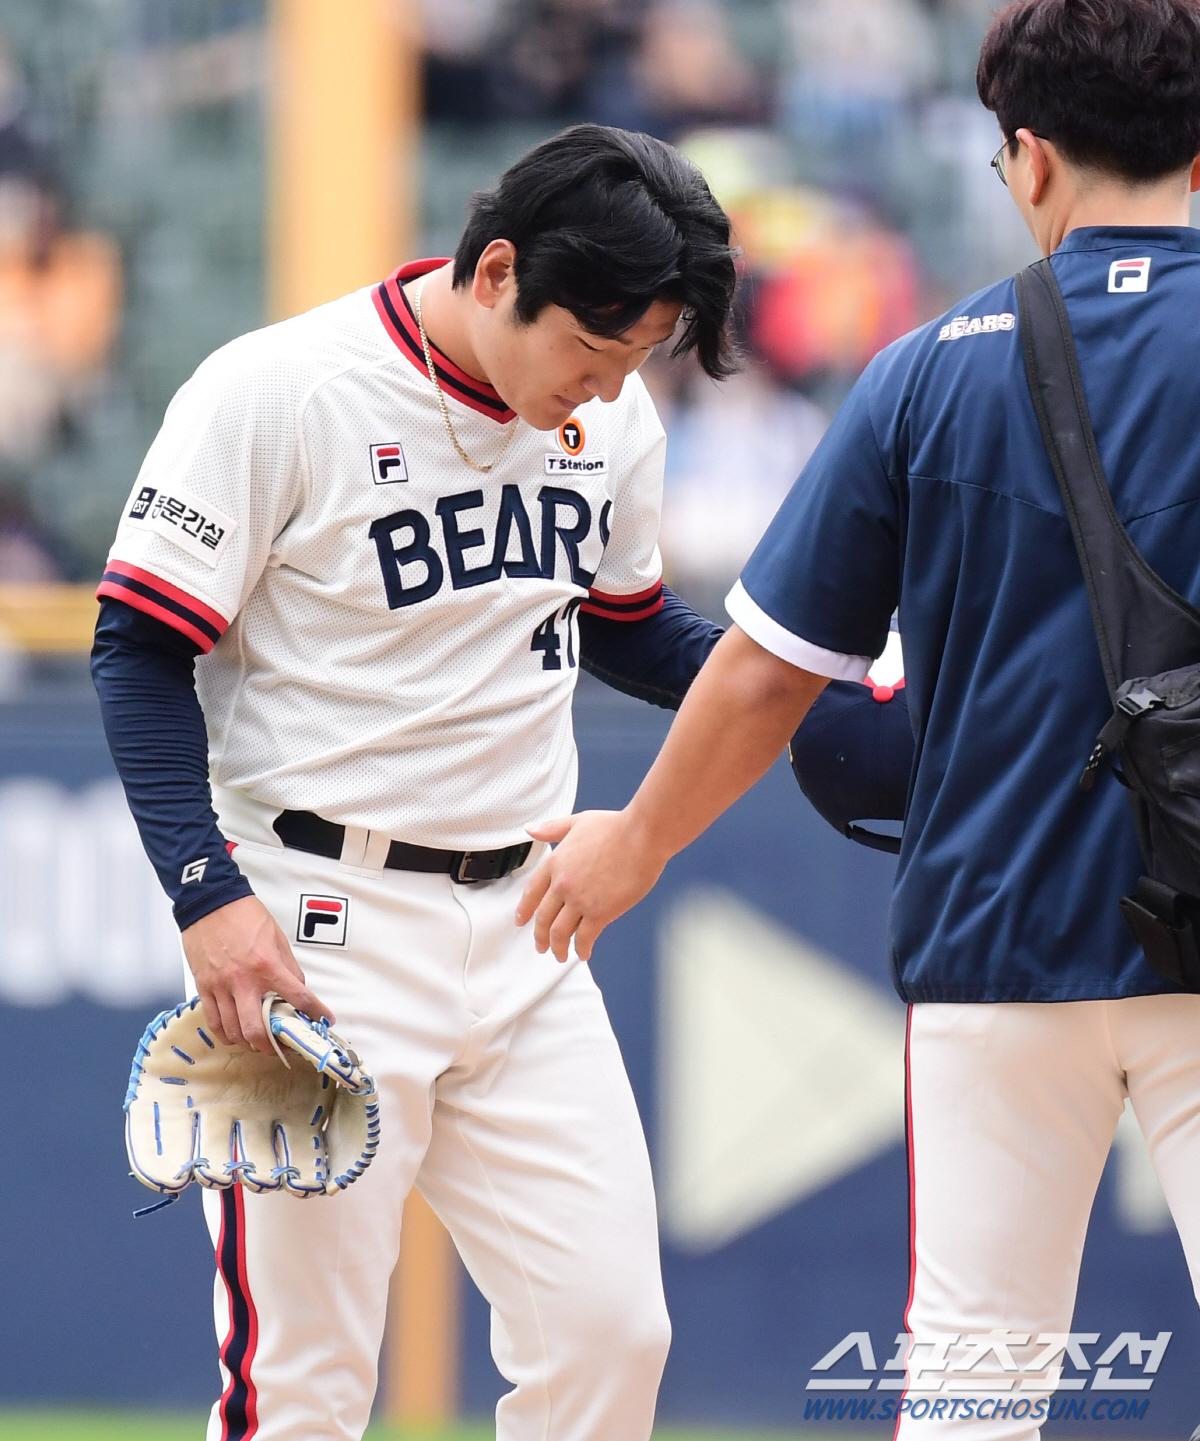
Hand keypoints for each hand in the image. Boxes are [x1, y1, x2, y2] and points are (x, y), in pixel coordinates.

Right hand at [182, 894, 334, 1052]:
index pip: (297, 996)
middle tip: (283, 1045)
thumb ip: (288, 967)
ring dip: (250, 1044)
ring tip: (260, 1043)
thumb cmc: (243, 916)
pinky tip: (236, 1035)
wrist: (210, 903)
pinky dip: (226, 1035)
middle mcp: (243, 980)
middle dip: (273, 1045)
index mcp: (267, 965)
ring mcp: (221, 986)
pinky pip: (214, 1022)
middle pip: (257, 1030)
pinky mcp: (204, 987)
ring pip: (234, 1031)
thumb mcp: (277, 937)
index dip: (315, 1012)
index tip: (324, 1019)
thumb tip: (297, 989)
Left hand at [515, 809, 668, 961]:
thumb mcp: (578, 822)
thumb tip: (531, 829)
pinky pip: (585, 938)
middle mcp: (562, 884)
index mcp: (555, 862)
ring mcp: (580, 900)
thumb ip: (552, 828)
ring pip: (560, 932)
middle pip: (543, 918)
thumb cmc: (616, 826)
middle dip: (540, 936)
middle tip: (542, 946)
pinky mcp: (600, 913)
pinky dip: (581, 948)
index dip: (524, 910)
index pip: (532, 892)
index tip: (521, 921)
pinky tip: (583, 952)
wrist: (641, 836)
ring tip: (560, 955)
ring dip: (558, 948)